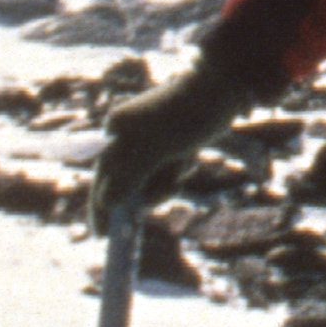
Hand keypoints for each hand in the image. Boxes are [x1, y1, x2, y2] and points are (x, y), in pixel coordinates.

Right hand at [93, 63, 234, 220]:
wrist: (224, 89)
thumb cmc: (186, 117)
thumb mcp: (155, 151)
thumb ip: (128, 177)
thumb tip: (106, 203)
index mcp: (117, 131)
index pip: (103, 177)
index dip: (101, 208)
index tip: (102, 236)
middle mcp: (129, 134)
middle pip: (128, 181)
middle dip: (149, 190)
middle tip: (169, 187)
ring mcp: (151, 139)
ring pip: (151, 179)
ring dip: (168, 180)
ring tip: (183, 161)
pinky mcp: (172, 142)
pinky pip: (167, 170)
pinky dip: (179, 170)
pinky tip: (191, 156)